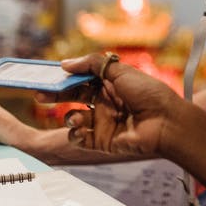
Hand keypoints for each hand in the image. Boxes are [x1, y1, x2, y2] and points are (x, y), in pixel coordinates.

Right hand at [56, 53, 184, 155]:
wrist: (165, 123)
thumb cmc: (149, 94)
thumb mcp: (121, 70)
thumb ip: (92, 64)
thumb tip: (65, 64)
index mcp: (110, 84)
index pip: (80, 79)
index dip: (64, 77)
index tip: (47, 75)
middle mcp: (104, 103)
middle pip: (72, 97)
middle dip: (56, 96)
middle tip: (40, 94)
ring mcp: (102, 122)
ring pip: (73, 119)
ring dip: (69, 118)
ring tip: (76, 118)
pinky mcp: (102, 141)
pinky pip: (79, 139)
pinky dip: (75, 135)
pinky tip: (81, 130)